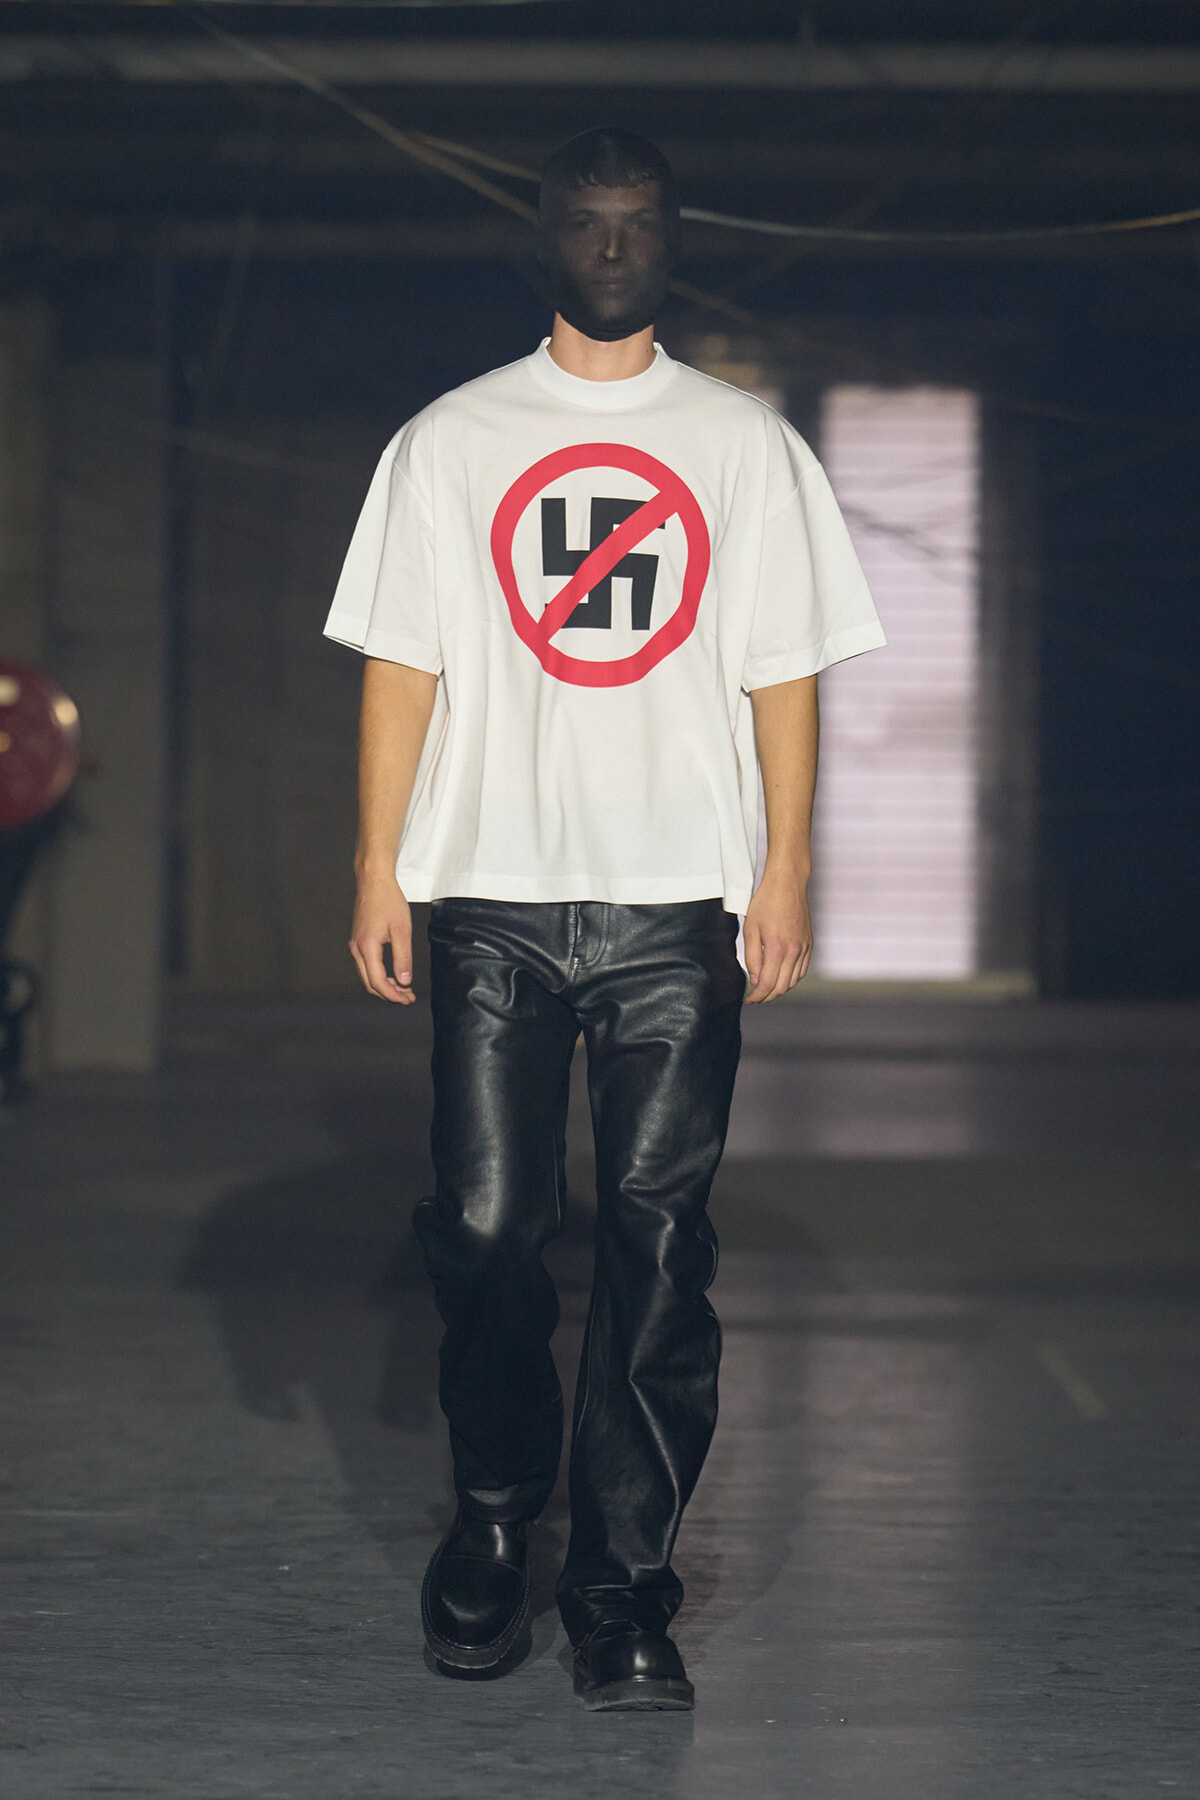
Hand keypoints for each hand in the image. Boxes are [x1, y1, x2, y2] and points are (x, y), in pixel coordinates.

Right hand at [349, 871, 416, 1003]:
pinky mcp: (358, 940)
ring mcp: (355, 944)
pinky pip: (366, 965)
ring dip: (384, 985)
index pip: (378, 982)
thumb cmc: (388, 901)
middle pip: (370, 983)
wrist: (374, 881)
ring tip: (404, 989)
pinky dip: (379, 974)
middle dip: (389, 994)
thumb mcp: (402, 930)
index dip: (392, 995)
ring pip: (367, 975)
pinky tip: (393, 975)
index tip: (407, 999)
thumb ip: (403, 958)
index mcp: (367, 947)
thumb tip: (404, 981)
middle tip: (408, 997)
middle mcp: (357, 948)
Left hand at [743, 868, 812, 1003]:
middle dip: (767, 996)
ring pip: (794, 981)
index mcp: (777, 948)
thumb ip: (752, 958)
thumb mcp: (751, 929)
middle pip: (782, 987)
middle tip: (755, 997)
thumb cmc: (766, 902)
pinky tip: (781, 977)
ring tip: (766, 988)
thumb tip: (755, 980)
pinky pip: (802, 970)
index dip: (757, 996)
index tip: (749, 999)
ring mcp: (804, 948)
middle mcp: (794, 951)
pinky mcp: (809, 944)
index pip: (768, 984)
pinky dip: (791, 979)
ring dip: (779, 989)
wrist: (787, 884)